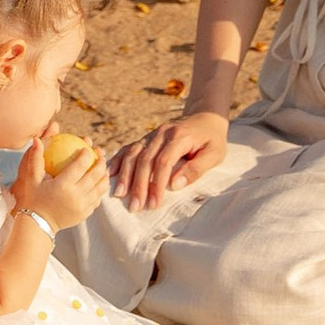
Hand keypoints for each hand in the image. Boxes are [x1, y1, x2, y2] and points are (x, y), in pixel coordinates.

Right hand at [14, 134, 108, 230]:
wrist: (38, 224)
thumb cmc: (34, 197)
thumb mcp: (32, 178)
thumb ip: (35, 158)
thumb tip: (36, 139)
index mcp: (63, 185)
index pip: (81, 165)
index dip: (87, 154)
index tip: (87, 148)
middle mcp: (75, 195)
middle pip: (95, 175)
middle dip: (101, 161)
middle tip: (100, 154)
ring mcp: (82, 206)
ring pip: (100, 187)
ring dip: (104, 175)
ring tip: (103, 167)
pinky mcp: (85, 214)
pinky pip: (97, 199)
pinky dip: (100, 189)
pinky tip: (98, 182)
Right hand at [106, 111, 230, 210]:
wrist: (205, 117)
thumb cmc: (212, 139)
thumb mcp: (214, 154)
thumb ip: (196, 169)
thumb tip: (175, 185)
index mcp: (179, 137)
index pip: (163, 162)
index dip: (156, 184)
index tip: (153, 204)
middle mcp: (162, 133)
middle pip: (144, 160)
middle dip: (138, 185)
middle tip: (134, 207)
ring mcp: (152, 134)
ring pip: (133, 153)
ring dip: (125, 175)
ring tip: (118, 194)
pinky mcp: (147, 138)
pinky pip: (129, 148)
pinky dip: (118, 160)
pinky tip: (110, 173)